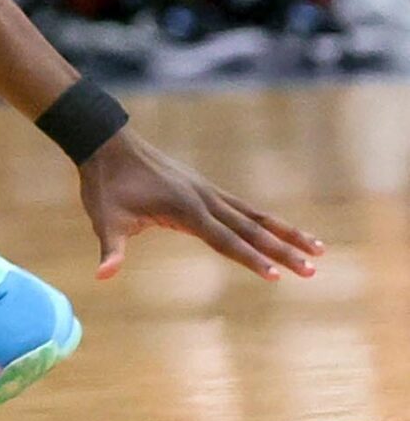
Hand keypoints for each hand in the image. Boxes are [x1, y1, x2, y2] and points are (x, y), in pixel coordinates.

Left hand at [79, 127, 321, 280]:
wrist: (106, 143)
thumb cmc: (105, 185)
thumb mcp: (104, 219)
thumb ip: (110, 249)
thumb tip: (102, 276)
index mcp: (185, 209)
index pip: (225, 240)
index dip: (250, 260)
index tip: (277, 277)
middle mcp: (204, 198)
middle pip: (251, 229)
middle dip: (283, 251)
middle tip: (314, 270)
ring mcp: (207, 191)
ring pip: (255, 215)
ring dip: (287, 233)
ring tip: (319, 249)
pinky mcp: (204, 188)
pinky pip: (243, 207)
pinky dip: (266, 220)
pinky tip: (282, 231)